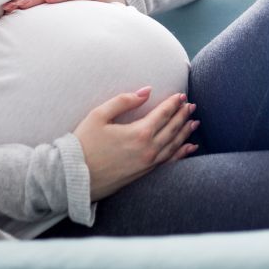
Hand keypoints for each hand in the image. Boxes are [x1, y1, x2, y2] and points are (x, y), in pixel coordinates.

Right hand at [73, 87, 199, 200]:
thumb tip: (146, 91)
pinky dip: (181, 153)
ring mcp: (148, 164)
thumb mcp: (99, 115)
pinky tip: (189, 148)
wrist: (73, 177)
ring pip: (174, 145)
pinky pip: (168, 162)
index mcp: (139, 133)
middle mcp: (148, 150)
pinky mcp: (144, 174)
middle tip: (192, 105)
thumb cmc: (83, 144)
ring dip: (185, 132)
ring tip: (194, 122)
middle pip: (172, 129)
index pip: (163, 114)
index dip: (174, 103)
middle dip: (183, 115)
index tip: (182, 95)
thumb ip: (124, 100)